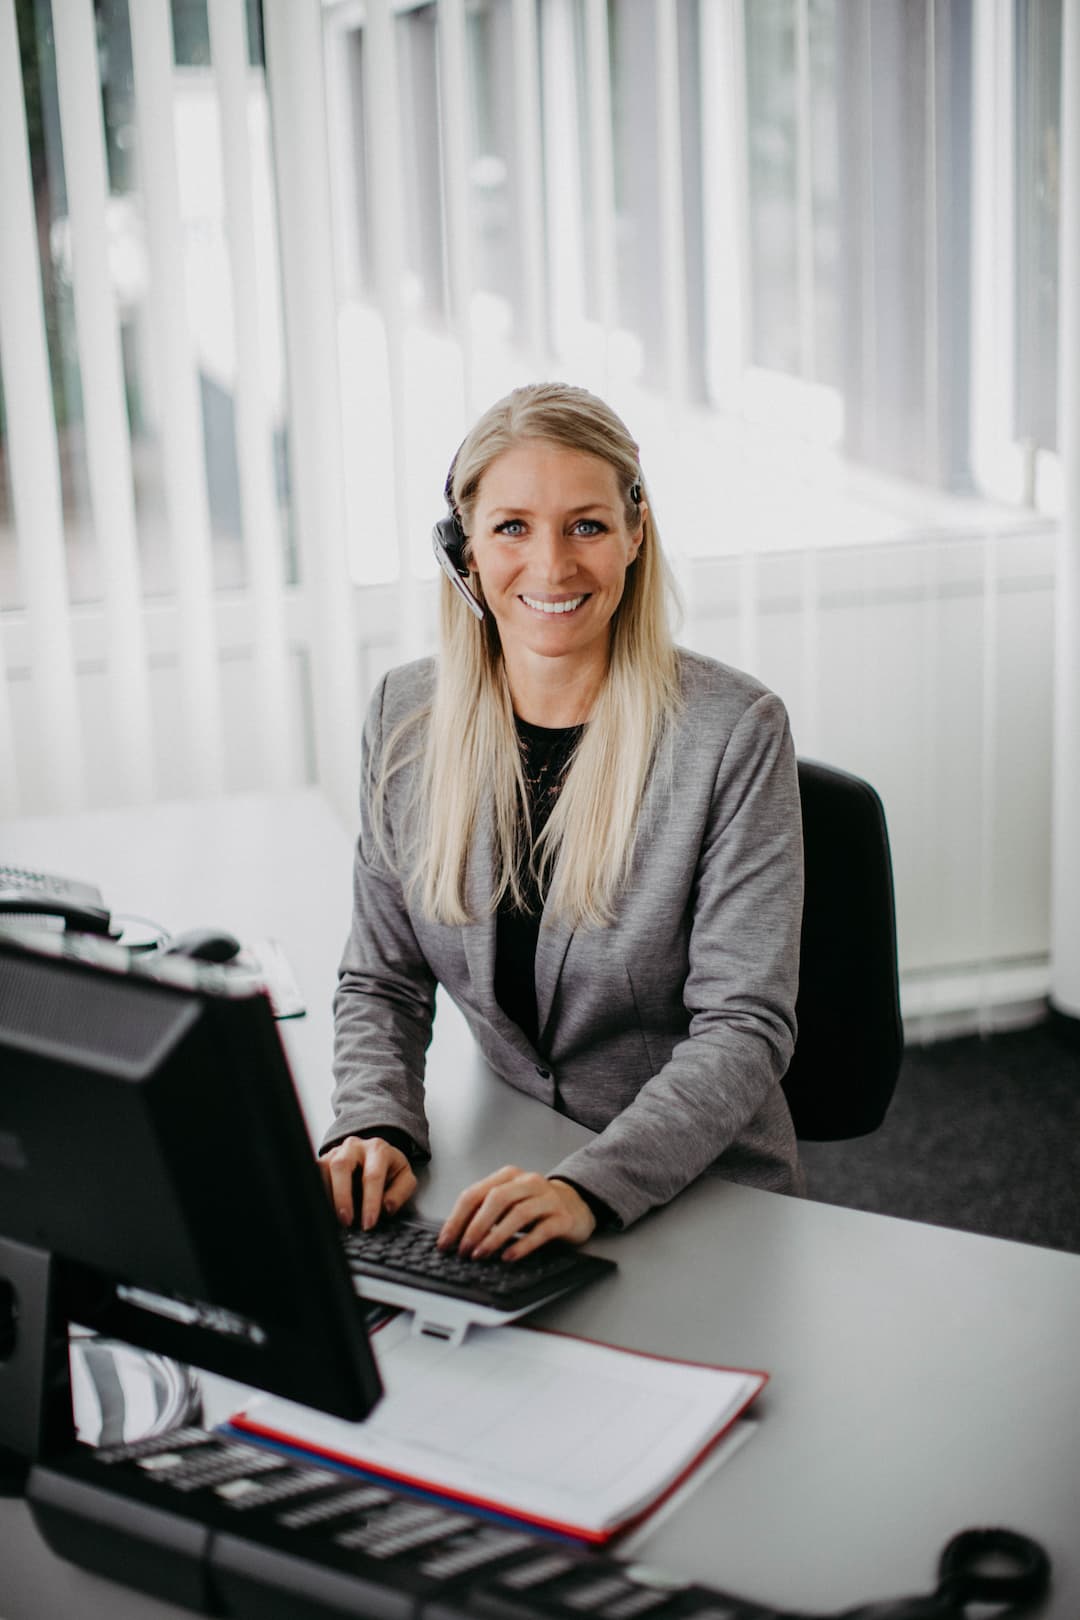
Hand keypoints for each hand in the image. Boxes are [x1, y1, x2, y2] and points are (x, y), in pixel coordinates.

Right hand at [319, 1136, 416, 1229]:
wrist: (375, 1154)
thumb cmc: (389, 1168)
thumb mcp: (404, 1178)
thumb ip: (400, 1193)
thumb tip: (387, 1208)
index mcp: (378, 1149)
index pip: (372, 1176)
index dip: (370, 1202)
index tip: (368, 1223)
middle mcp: (354, 1147)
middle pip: (341, 1166)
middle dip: (342, 1196)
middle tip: (346, 1221)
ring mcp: (335, 1151)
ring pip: (323, 1169)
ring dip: (326, 1196)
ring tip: (334, 1218)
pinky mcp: (322, 1160)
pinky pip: (313, 1174)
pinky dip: (317, 1193)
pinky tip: (323, 1209)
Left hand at [437, 1166, 595, 1260]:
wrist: (576, 1204)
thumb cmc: (536, 1205)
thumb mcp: (509, 1201)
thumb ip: (486, 1211)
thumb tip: (455, 1236)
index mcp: (508, 1176)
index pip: (475, 1193)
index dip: (457, 1218)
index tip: (446, 1241)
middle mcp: (528, 1182)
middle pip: (496, 1199)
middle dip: (475, 1227)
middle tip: (463, 1250)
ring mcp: (547, 1198)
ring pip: (518, 1214)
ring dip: (495, 1237)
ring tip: (481, 1254)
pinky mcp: (563, 1217)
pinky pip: (541, 1231)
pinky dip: (522, 1244)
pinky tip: (509, 1256)